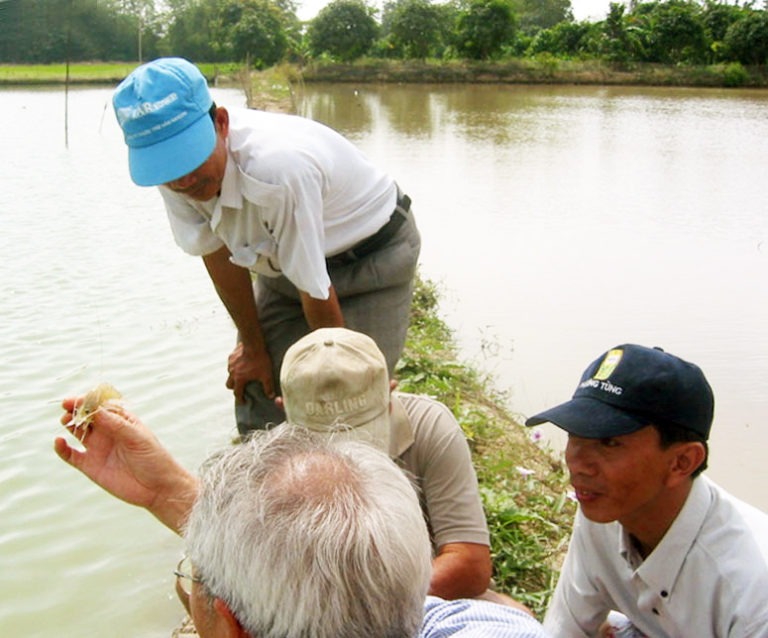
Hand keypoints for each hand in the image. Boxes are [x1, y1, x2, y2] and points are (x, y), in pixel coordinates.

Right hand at [55, 398, 197, 532]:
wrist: (157, 488)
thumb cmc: (154, 458)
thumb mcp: (138, 439)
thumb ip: (118, 426)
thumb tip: (97, 412)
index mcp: (122, 421)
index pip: (102, 405)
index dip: (89, 400)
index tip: (79, 399)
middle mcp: (108, 432)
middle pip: (87, 416)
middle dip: (76, 409)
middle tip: (68, 407)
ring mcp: (98, 448)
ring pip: (77, 431)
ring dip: (69, 424)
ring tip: (66, 420)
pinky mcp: (90, 466)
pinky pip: (71, 455)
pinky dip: (62, 448)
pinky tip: (59, 442)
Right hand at [226, 342, 274, 402]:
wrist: (253, 344)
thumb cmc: (260, 360)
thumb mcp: (266, 375)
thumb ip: (268, 387)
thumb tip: (271, 396)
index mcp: (239, 379)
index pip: (237, 393)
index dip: (240, 399)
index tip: (243, 401)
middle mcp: (232, 372)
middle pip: (229, 385)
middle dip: (233, 388)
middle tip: (240, 388)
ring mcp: (230, 364)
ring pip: (229, 374)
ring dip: (233, 377)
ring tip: (241, 375)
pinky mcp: (231, 356)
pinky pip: (230, 364)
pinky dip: (234, 367)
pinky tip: (241, 364)